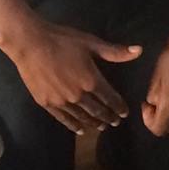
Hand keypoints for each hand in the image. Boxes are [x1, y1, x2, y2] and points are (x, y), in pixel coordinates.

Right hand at [6, 16, 142, 134]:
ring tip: (100, 127)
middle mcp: (79, 95)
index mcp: (91, 80)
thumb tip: (139, 51)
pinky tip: (80, 129)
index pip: (110, 98)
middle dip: (108, 117)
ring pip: (82, 117)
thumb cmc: (62, 40)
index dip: (119, 107)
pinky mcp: (47, 103)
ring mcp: (62, 101)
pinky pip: (64, 118)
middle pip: (97, 111)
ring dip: (93, 122)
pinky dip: (73, 125)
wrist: (30, 43)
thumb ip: (114, 52)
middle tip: (115, 122)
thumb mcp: (90, 43)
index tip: (124, 113)